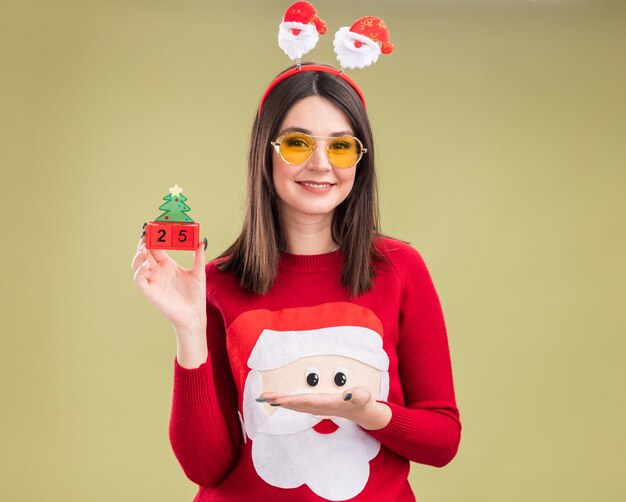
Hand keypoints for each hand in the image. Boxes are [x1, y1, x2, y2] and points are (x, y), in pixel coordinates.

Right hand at [131, 224, 206, 332]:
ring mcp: (153, 280)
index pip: (156, 247)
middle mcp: (158, 271)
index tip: (153, 225)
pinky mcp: (150, 291)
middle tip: (145, 232)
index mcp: (168, 264)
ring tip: (144, 248)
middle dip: (143, 242)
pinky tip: (147, 265)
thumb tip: (202, 241)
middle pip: (145, 253)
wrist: (194, 314)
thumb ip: (198, 257)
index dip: (153, 237)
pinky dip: (139, 270)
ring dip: (138, 255)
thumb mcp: (199, 273)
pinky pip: (139, 279)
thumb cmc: (195, 295)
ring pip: (137, 264)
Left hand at [258, 386, 390, 429]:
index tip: (280, 400)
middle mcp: (319, 407)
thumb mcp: (364, 396)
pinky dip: (286, 401)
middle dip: (280, 401)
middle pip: (296, 404)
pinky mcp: (316, 405)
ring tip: (264, 397)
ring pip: (295, 405)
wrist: (362, 411)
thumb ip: (358, 395)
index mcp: (329, 403)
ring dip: (280, 401)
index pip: (308, 401)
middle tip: (263, 397)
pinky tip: (277, 400)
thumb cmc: (362, 401)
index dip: (293, 401)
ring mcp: (317, 407)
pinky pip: (297, 404)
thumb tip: (348, 395)